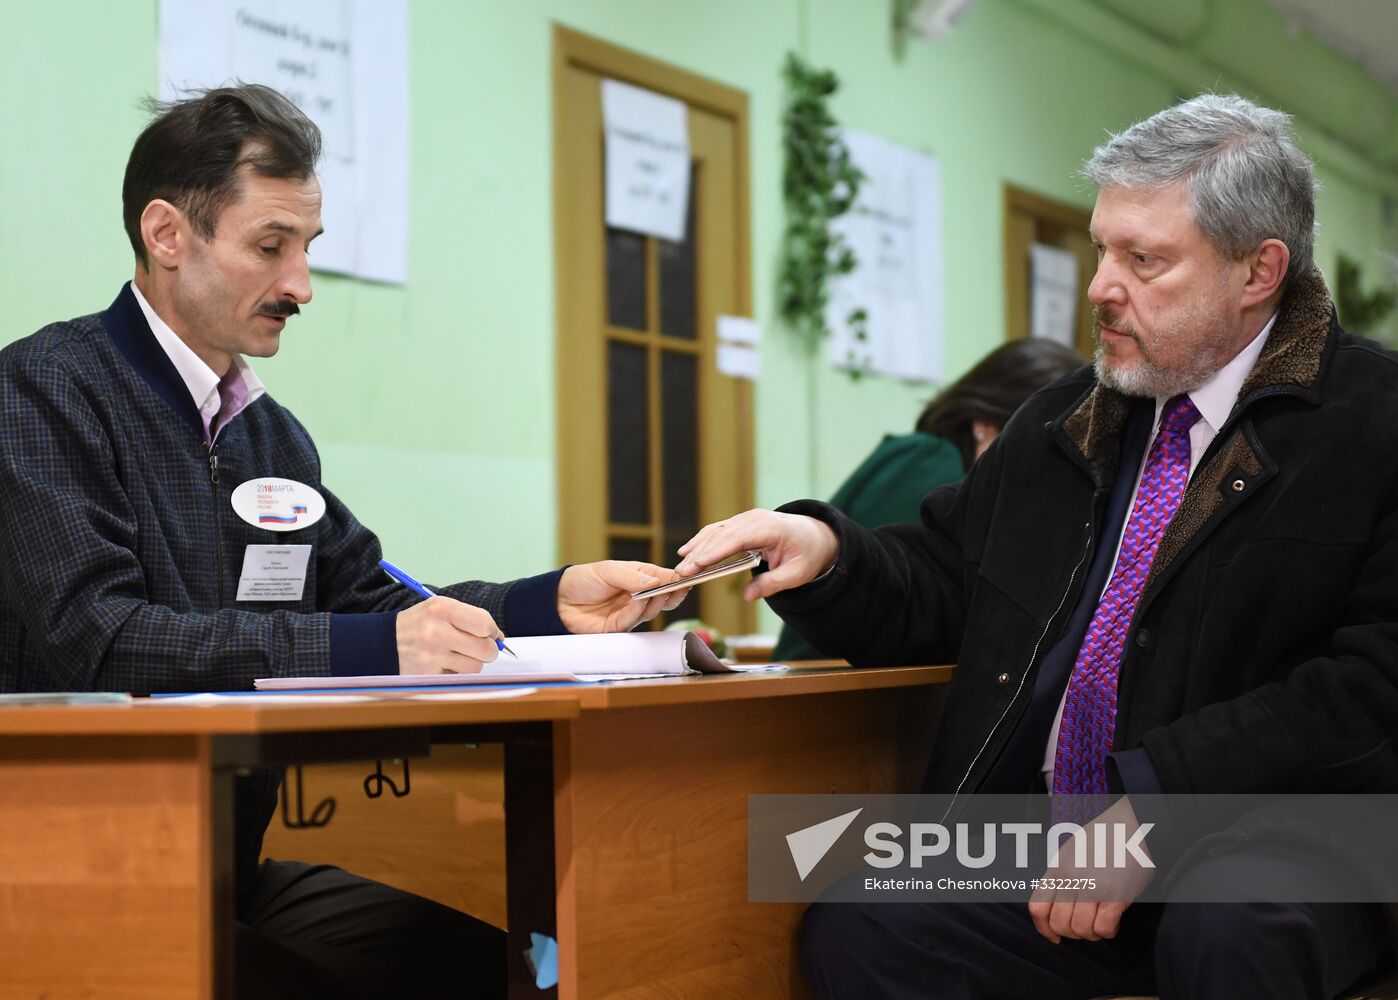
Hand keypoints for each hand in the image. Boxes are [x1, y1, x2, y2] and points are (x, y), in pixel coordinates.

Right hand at [395, 596, 501, 673]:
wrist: (382, 642)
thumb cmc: (420, 624)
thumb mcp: (439, 608)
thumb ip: (470, 618)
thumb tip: (499, 637)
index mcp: (443, 609)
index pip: (485, 624)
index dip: (493, 632)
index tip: (490, 634)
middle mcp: (437, 631)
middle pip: (485, 649)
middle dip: (488, 651)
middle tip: (479, 648)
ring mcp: (432, 655)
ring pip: (475, 667)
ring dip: (471, 663)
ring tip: (457, 655)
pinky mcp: (428, 674)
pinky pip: (458, 677)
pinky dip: (455, 672)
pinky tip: (442, 663)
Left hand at [557, 561, 687, 632]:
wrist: (558, 600)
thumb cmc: (583, 580)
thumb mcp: (608, 571)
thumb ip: (632, 577)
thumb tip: (657, 581)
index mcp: (638, 577)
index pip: (663, 578)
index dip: (676, 579)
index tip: (686, 577)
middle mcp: (638, 596)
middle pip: (663, 597)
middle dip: (674, 593)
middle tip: (681, 587)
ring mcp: (629, 613)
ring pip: (652, 610)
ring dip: (657, 600)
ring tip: (660, 591)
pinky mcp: (619, 628)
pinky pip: (634, 620)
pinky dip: (639, 610)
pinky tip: (641, 600)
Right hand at [676, 509, 838, 601]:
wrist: (814, 535)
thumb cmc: (807, 554)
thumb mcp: (796, 574)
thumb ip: (772, 584)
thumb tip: (748, 596)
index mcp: (771, 528)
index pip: (738, 538)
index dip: (716, 551)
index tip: (698, 564)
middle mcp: (756, 519)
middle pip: (722, 534)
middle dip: (700, 553)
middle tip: (683, 572)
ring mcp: (747, 519)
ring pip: (716, 531)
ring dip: (697, 547)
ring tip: (681, 565)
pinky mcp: (742, 523)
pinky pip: (719, 531)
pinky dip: (703, 541)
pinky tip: (688, 551)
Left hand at [1028, 796, 1155, 942]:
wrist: (1132, 822)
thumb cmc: (1104, 837)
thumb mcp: (1071, 852)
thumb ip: (1062, 877)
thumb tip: (1059, 907)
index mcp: (1057, 868)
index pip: (1037, 908)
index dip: (1044, 929)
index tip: (1054, 936)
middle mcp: (1070, 878)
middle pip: (1059, 924)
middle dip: (1072, 934)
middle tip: (1086, 927)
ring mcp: (1092, 886)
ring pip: (1080, 929)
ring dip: (1092, 934)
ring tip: (1102, 922)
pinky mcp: (1115, 894)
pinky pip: (1103, 928)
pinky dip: (1108, 931)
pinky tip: (1114, 921)